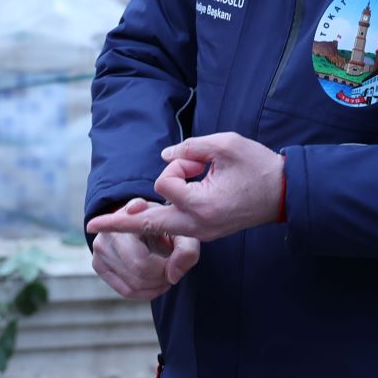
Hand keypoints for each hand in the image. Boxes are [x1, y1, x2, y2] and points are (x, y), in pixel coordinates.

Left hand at [86, 133, 284, 243]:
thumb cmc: (258, 166)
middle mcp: (198, 224)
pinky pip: (173, 229)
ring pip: (158, 230)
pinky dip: (157, 220)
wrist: (286, 195)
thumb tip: (164, 156)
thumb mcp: (226, 144)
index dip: (176, 165)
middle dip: (119, 223)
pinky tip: (139, 218)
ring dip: (137, 220)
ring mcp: (201, 233)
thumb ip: (191, 146)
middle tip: (91, 226)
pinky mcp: (204, 232)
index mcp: (203, 205)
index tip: (197, 162)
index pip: (165, 182)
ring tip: (107, 223)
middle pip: (149, 224)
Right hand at [89, 200, 200, 300]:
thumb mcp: (182, 229)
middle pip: (139, 274)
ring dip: (155, 286)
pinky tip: (155, 283)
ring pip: (133, 285)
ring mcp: (99, 250)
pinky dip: (145, 292)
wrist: (143, 218)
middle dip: (161, 278)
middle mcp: (107, 234)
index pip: (141, 261)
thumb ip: (186, 249)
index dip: (162, 270)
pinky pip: (125, 291)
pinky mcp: (98, 265)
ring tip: (166, 275)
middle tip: (172, 270)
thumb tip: (173, 276)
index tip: (174, 262)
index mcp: (126, 220)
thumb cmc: (164, 223)